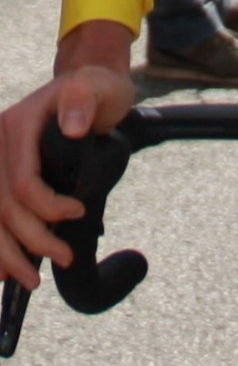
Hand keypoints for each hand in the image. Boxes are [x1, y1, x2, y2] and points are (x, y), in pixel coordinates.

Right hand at [0, 24, 133, 289]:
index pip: (22, 183)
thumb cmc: (97, 90)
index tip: (79, 212)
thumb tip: (73, 127)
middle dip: (30, 241)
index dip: (48, 207)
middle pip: (2, 206)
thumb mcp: (100, 87)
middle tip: (63, 257)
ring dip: (6, 254)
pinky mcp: (0, 173)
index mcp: (17, 126)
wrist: (86, 86)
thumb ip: (84, 100)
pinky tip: (4, 269)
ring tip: (30, 279)